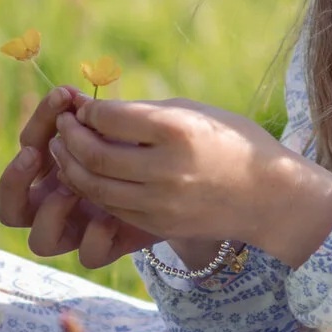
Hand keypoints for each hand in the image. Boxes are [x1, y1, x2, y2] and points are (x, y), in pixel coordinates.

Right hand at [0, 85, 160, 268]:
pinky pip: (88, 256)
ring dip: (50, 213)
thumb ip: (95, 118)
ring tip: (72, 189)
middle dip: (14, 180)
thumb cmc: (150, 141)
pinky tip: (110, 217)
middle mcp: (58, 202)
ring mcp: (80, 228)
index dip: (38, 123)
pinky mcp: (108, 246)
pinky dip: (94, 237)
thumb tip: (71, 96)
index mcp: (55, 166)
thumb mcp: (124, 126)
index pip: (27, 147)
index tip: (63, 98)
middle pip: (9, 209)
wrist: (191, 178)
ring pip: (40, 241)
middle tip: (33, 153)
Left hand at [43, 94, 331, 267]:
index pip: (110, 118)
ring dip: (70, 166)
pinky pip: (110, 207)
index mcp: (178, 131)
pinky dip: (90, 190)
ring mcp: (162, 202)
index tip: (82, 105)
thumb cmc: (232, 141)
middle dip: (69, 137)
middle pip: (94, 155)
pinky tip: (84, 174)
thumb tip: (93, 111)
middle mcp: (167, 169)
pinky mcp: (158, 225)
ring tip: (63, 149)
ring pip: (94, 186)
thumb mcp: (194, 112)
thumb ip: (144, 113)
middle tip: (61, 125)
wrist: (269, 197)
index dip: (87, 111)